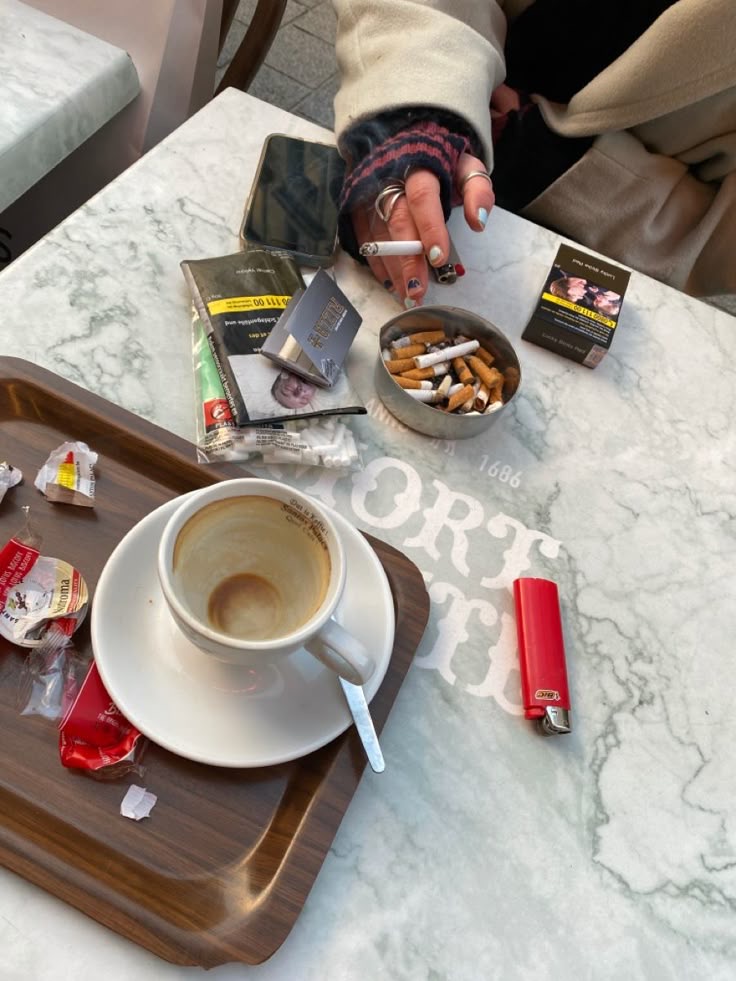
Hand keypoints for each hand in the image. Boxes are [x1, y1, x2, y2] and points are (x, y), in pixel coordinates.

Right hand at [350, 151, 493, 305]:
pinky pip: (362, 237)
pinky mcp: (355, 204)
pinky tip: (389, 281)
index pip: (423, 197)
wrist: (402, 136)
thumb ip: (477, 189)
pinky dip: (375, 261)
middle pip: (397, 221)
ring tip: (407, 294)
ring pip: (378, 234)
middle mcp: (389, 177)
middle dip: (407, 259)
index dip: (430, 228)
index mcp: (419, 164)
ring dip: (392, 267)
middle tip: (418, 290)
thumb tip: (479, 222)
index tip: (438, 259)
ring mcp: (368, 191)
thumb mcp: (465, 164)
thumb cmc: (439, 158)